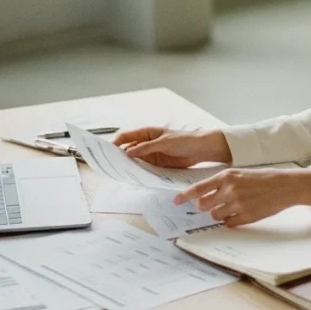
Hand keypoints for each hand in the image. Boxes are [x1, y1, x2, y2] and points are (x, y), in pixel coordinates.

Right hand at [113, 126, 231, 167]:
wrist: (201, 150)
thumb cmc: (185, 140)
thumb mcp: (165, 142)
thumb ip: (147, 147)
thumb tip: (129, 152)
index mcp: (147, 132)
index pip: (127, 136)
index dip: (117, 142)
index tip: (109, 150)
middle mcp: (147, 143)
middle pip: (129, 149)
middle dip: (120, 156)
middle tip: (112, 165)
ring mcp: (152, 154)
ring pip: (136, 160)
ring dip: (129, 165)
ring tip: (120, 173)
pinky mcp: (157, 164)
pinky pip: (145, 168)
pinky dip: (139, 172)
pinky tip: (135, 177)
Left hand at [173, 168, 310, 226]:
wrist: (285, 186)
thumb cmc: (263, 178)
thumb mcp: (240, 174)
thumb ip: (223, 183)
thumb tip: (205, 197)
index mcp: (227, 176)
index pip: (198, 188)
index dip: (185, 196)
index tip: (176, 201)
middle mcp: (229, 190)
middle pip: (203, 205)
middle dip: (205, 206)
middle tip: (213, 204)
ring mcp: (237, 204)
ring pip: (215, 216)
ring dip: (219, 213)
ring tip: (232, 206)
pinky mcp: (245, 217)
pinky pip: (228, 223)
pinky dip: (231, 220)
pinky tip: (241, 212)